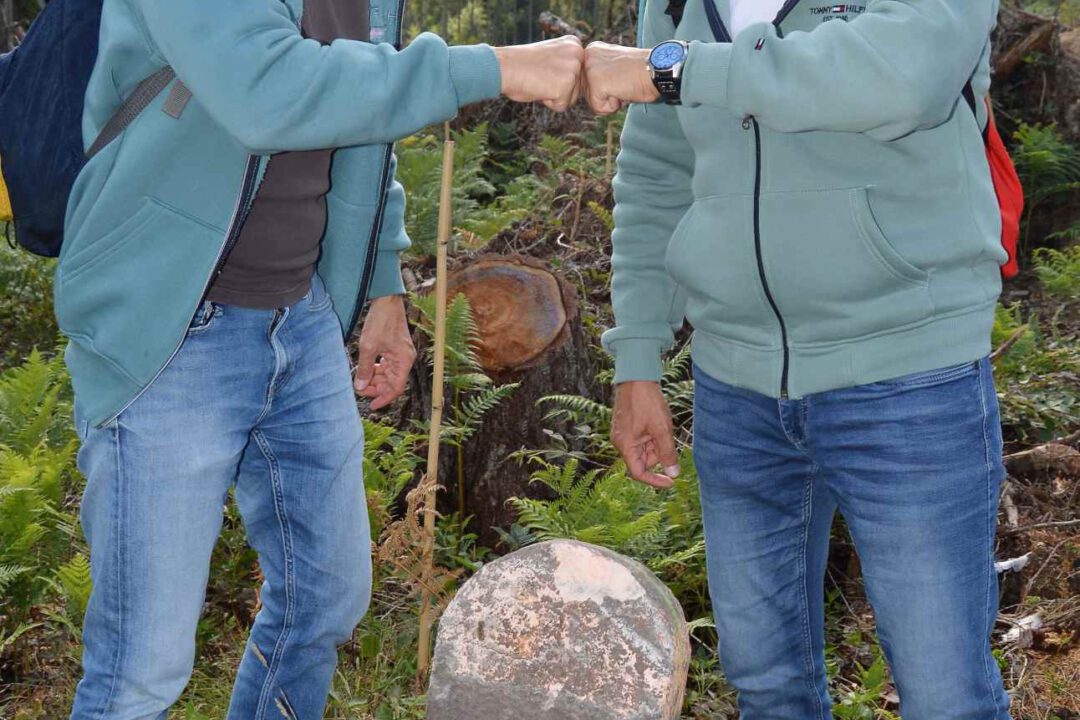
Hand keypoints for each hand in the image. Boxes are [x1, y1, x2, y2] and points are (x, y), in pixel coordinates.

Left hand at [354, 295, 415, 410]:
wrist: (386, 300)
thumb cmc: (381, 321)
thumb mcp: (368, 347)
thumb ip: (365, 369)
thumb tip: (360, 387)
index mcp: (404, 361)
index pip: (396, 388)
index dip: (384, 398)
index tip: (371, 405)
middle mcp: (405, 359)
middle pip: (392, 382)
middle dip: (376, 387)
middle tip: (359, 388)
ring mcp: (401, 354)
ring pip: (388, 374)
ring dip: (375, 378)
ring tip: (360, 378)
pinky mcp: (395, 348)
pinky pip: (387, 365)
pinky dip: (376, 369)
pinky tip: (366, 368)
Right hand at [495, 35, 584, 111]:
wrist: (504, 67)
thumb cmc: (522, 64)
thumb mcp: (551, 56)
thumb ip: (566, 63)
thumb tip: (576, 82)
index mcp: (575, 43)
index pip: (578, 74)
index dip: (558, 77)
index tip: (543, 67)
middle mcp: (578, 53)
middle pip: (577, 87)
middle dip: (558, 88)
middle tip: (540, 75)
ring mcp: (573, 69)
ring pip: (571, 98)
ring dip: (554, 95)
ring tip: (539, 80)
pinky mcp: (566, 85)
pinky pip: (561, 106)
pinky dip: (548, 102)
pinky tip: (538, 87)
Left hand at [583, 41, 657, 114]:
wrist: (658, 70)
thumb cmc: (642, 71)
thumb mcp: (614, 66)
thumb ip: (599, 73)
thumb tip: (589, 90)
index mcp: (592, 50)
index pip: (588, 81)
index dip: (606, 87)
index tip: (622, 77)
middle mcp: (588, 56)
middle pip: (587, 92)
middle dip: (606, 95)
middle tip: (624, 82)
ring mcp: (590, 69)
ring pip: (592, 101)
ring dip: (610, 100)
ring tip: (624, 85)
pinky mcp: (596, 83)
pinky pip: (598, 108)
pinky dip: (613, 106)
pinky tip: (623, 91)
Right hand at [611, 381, 679, 488]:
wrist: (636, 378)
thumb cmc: (647, 402)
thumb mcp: (662, 430)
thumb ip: (667, 453)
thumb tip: (673, 474)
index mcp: (625, 446)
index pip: (639, 473)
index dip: (655, 480)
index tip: (672, 481)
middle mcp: (620, 443)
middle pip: (642, 461)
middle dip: (658, 454)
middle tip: (668, 437)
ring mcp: (622, 434)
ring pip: (643, 450)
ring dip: (656, 443)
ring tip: (661, 425)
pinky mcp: (626, 427)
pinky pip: (640, 440)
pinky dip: (652, 437)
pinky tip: (657, 422)